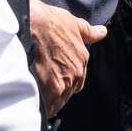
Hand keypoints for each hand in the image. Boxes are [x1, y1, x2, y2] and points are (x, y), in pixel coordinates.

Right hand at [29, 0, 107, 117]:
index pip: (78, 76)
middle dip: (58, 87)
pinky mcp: (48, 94)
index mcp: (82, 58)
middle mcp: (75, 74)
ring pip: (59, 100)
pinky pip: (48, 108)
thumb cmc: (49, 22)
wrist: (29, 27)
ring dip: (50, 98)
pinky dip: (42, 106)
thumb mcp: (73, 23)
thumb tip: (102, 32)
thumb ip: (88, 32)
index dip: (65, 75)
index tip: (55, 73)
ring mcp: (62, 85)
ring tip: (37, 90)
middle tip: (44, 81)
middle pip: (69, 89)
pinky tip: (34, 101)